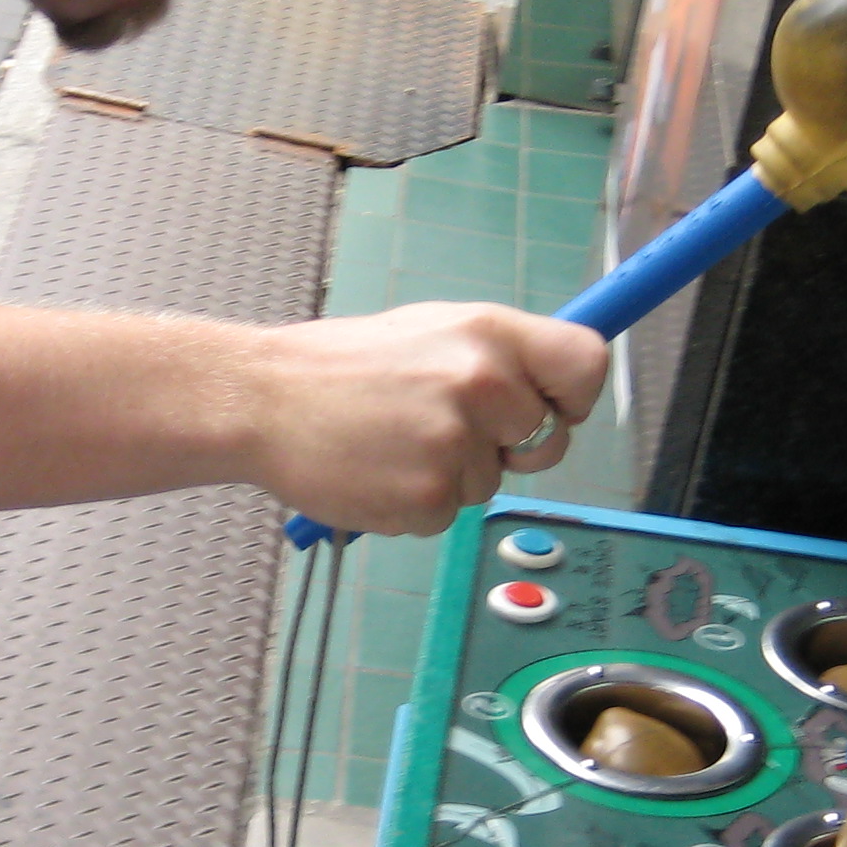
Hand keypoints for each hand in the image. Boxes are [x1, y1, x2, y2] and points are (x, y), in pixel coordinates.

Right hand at [248, 303, 608, 537]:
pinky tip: (377, 472)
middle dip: (510, 449)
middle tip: (446, 431)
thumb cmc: (340, 367)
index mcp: (488, 332)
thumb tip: (549, 389)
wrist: (260, 401)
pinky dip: (418, 505)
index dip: (575, 397)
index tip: (550, 408)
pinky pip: (449, 514)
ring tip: (391, 442)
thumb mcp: (429, 332)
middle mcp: (482, 382)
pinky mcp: (430, 497)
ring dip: (452, 475)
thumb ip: (494, 357)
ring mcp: (457, 442)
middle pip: (549, 440)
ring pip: (492, 483)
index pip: (586, 364)